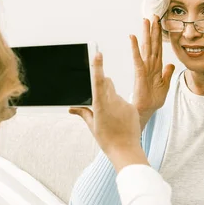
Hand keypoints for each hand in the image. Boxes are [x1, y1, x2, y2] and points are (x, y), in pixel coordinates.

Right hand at [70, 52, 146, 170]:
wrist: (126, 150)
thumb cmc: (107, 140)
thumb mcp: (93, 127)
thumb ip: (83, 113)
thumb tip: (71, 108)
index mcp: (100, 105)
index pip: (98, 81)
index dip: (98, 66)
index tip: (98, 54)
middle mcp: (113, 102)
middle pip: (107, 83)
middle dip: (103, 84)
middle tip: (100, 98)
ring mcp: (124, 104)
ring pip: (115, 94)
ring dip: (112, 100)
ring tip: (112, 118)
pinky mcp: (132, 107)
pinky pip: (124, 102)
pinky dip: (121, 107)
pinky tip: (121, 120)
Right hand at [130, 15, 174, 128]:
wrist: (146, 110)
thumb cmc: (153, 100)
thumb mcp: (165, 86)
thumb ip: (167, 74)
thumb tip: (171, 64)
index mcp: (156, 67)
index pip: (159, 48)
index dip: (159, 35)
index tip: (160, 23)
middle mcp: (150, 65)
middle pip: (152, 44)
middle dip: (153, 29)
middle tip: (153, 14)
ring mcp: (144, 68)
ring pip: (146, 47)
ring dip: (145, 33)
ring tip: (145, 20)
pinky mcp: (139, 72)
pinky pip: (137, 58)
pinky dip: (135, 47)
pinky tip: (132, 37)